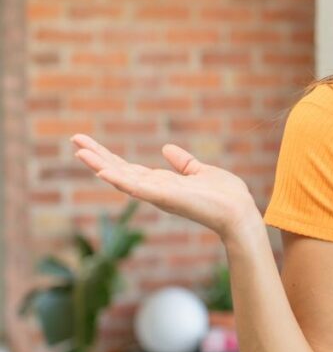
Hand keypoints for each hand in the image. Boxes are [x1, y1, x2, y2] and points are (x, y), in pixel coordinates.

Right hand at [71, 134, 259, 241]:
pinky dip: (121, 181)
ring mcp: (158, 194)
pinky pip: (139, 189)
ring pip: (123, 178)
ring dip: (101, 165)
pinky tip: (103, 172)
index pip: (129, 168)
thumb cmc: (224, 195)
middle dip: (97, 156)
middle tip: (75, 139)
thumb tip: (166, 149)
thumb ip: (183, 162)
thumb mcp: (200, 171)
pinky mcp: (166, 197)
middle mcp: (155, 189)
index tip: (88, 144)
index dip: (108, 157)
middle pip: (119, 170)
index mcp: (161, 183)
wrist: (238, 211)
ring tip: (79, 152)